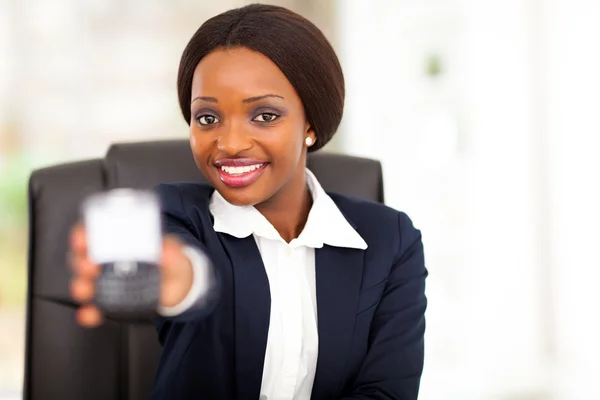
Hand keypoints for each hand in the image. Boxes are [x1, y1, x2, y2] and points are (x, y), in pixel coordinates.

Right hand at [69, 224, 193, 327]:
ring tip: (85, 290)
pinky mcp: (109, 302)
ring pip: (84, 282)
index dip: (83, 234)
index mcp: (120, 241)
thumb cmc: (170, 262)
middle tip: (88, 266)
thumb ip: (171, 251)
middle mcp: (107, 259)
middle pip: (83, 257)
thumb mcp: (174, 252)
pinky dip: (88, 312)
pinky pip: (93, 308)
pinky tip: (90, 314)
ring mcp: (106, 281)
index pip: (94, 232)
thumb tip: (166, 250)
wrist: (177, 286)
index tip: (82, 239)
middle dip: (80, 261)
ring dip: (80, 286)